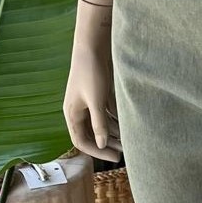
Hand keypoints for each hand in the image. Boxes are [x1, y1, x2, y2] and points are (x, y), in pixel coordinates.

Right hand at [63, 40, 122, 161]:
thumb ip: (99, 123)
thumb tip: (102, 143)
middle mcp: (79, 109)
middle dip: (107, 143)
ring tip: (129, 140)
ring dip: (113, 131)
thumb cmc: (91, 72)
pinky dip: (115, 118)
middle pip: (92, 133)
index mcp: (72, 114)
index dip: (97, 150)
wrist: (93, 45)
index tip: (114, 157)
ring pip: (101, 122)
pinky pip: (107, 111)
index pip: (81, 140)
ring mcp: (89, 101)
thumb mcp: (96, 100)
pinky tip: (128, 123)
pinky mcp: (99, 92)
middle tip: (124, 152)